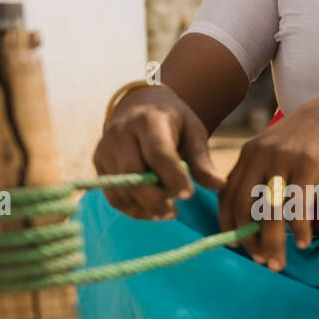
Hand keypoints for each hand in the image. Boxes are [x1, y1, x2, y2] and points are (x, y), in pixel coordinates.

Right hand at [93, 86, 224, 217]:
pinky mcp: (98, 163)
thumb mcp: (193, 132)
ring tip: (166, 211)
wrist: (141, 106)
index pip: (157, 153)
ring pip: (120, 190)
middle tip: (174, 211)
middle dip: (155, 199)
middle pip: (133, 175)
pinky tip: (151, 210)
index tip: (189, 195)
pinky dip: (132, 209)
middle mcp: (121, 133)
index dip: (173, 177)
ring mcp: (106, 148)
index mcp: (148, 120)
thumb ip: (203, 160)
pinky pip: (113, 195)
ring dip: (144, 208)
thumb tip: (219, 184)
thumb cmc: (173, 122)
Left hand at [218, 84, 318, 269]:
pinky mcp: (309, 164)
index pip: (227, 195)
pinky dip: (300, 229)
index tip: (237, 246)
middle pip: (244, 207)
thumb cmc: (311, 138)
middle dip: (250, 240)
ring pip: (270, 211)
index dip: (229, 224)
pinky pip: (299, 205)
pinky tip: (305, 243)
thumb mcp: (278, 150)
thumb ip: (263, 175)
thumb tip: (256, 220)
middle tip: (261, 261)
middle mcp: (260, 156)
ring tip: (278, 263)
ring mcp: (284, 159)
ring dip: (273, 243)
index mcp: (249, 154)